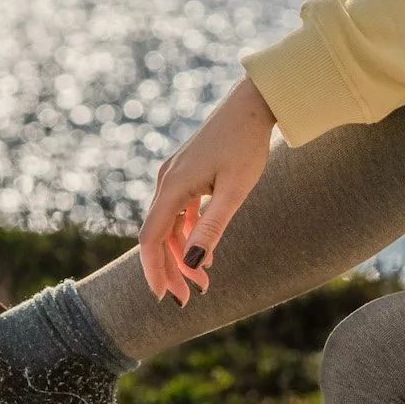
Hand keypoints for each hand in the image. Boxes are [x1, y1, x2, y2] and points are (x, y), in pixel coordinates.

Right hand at [136, 74, 276, 305]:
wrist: (254, 104)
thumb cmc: (247, 145)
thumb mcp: (234, 191)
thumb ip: (212, 227)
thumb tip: (192, 263)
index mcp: (173, 186)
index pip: (151, 238)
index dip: (153, 270)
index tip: (163, 297)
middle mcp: (167, 181)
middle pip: (158, 235)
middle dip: (172, 269)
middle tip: (189, 299)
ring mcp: (176, 175)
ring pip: (170, 225)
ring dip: (183, 253)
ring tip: (203, 281)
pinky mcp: (188, 172)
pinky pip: (180, 211)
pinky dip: (189, 233)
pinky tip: (204, 252)